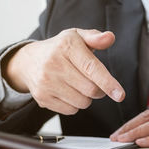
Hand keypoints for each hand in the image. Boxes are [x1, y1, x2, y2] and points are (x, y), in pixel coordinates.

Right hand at [4, 28, 124, 114]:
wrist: (28, 61)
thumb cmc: (59, 49)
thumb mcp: (76, 37)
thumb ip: (95, 38)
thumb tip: (110, 37)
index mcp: (66, 46)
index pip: (91, 68)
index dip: (108, 82)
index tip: (120, 95)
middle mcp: (54, 63)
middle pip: (91, 89)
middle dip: (98, 90)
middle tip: (93, 82)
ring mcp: (46, 82)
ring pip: (82, 102)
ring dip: (86, 97)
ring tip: (76, 84)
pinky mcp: (42, 97)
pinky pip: (71, 110)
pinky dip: (74, 104)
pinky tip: (66, 92)